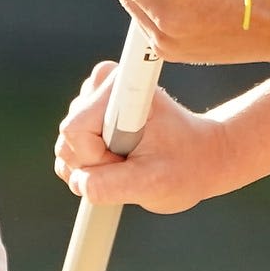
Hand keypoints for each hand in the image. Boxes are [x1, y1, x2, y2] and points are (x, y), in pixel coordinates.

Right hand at [52, 58, 238, 213]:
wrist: (201, 156)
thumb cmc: (186, 167)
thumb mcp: (153, 184)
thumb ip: (110, 186)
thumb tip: (78, 182)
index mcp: (122, 89)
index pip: (76, 130)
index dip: (95, 157)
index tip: (129, 158)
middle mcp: (104, 84)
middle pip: (68, 139)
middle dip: (95, 164)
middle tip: (133, 165)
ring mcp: (94, 98)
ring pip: (68, 146)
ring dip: (94, 165)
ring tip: (131, 162)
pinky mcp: (90, 113)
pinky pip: (71, 149)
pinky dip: (91, 165)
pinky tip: (119, 163)